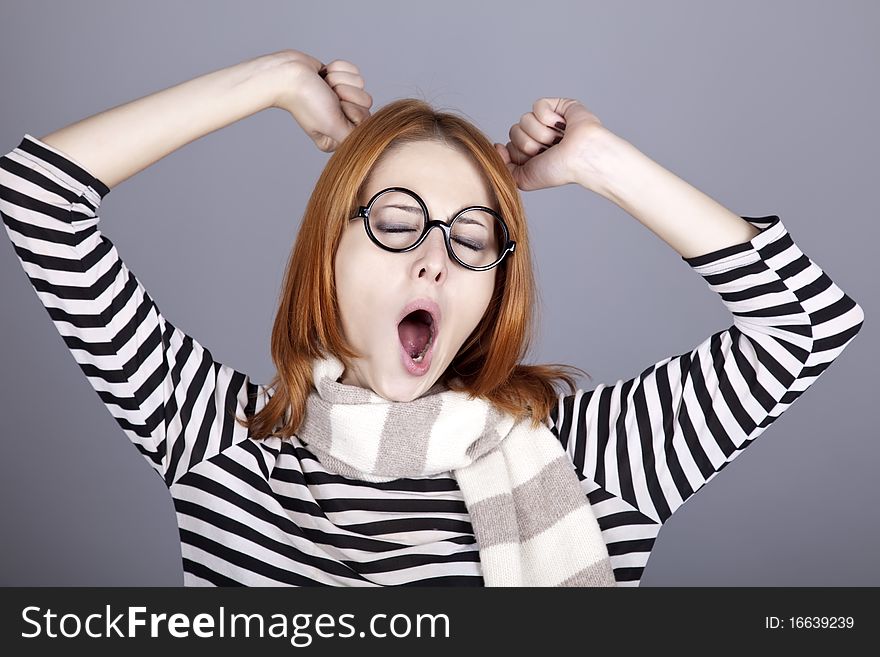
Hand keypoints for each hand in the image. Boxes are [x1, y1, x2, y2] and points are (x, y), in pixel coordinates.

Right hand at [269, 49, 373, 152]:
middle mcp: (342, 118)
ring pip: (360, 84)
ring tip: (323, 85)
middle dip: (346, 92)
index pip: (366, 120)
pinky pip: (354, 71)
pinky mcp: (340, 80)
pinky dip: (338, 69)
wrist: (288, 74)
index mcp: (339, 135)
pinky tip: (323, 75)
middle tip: (327, 95)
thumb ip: (355, 136)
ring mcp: (341, 98)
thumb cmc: (307, 101)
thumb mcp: (334, 126)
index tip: (332, 107)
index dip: (351, 110)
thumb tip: (372, 137)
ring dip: (339, 79)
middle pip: (366, 101)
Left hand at [494, 98, 608, 191]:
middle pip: (514, 131)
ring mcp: (547, 119)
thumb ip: (504, 167)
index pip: (509, 145)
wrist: (580, 158)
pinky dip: (549, 119)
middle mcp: (538, 134)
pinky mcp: (557, 105)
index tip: (537, 160)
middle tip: (550, 150)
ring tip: (558, 140)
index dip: (519, 154)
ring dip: (541, 134)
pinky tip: (562, 126)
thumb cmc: (558, 170)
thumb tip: (497, 147)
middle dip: (530, 144)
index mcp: (530, 151)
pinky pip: (537, 106)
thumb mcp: (523, 179)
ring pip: (524, 120)